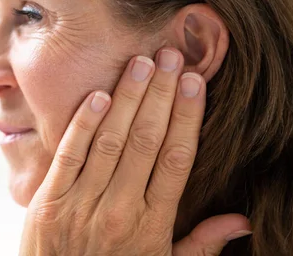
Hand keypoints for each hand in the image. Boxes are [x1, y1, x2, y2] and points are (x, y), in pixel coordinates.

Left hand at [19, 47, 250, 255]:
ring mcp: (82, 203)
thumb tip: (244, 221)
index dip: (187, 116)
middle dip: (161, 94)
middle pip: (146, 141)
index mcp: (152, 222)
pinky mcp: (49, 200)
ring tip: (142, 63)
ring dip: (128, 98)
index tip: (195, 82)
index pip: (177, 159)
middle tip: (171, 56)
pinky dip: (83, 123)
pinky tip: (98, 94)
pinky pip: (69, 155)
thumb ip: (202, 244)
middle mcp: (120, 208)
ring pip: (111, 140)